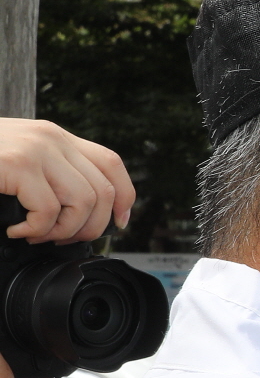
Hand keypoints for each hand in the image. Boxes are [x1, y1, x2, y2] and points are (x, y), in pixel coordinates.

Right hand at [0, 121, 133, 243]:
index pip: (110, 163)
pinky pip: (48, 211)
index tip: (119, 221)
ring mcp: (36, 150)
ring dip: (63, 231)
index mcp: (55, 138)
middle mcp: (52, 139)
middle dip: (90, 227)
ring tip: (37, 235)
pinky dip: (35, 230)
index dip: (124, 197)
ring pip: (83, 202)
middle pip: (103, 190)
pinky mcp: (17, 164)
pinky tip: (17, 230)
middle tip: (62, 239)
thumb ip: (49, 173)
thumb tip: (78, 211)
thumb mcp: (17, 158)